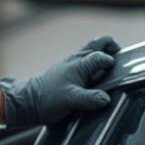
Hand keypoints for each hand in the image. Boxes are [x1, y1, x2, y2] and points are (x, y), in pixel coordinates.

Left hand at [0, 36, 120, 128]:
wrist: (29, 102)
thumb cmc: (48, 99)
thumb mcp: (70, 100)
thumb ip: (89, 98)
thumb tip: (106, 99)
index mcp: (79, 64)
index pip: (101, 55)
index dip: (110, 62)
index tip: (115, 73)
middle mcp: (77, 60)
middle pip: (100, 43)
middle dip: (112, 49)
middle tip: (115, 65)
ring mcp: (73, 64)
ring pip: (93, 51)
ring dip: (102, 59)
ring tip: (106, 76)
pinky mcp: (70, 71)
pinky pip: (87, 63)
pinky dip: (95, 67)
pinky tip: (94, 83)